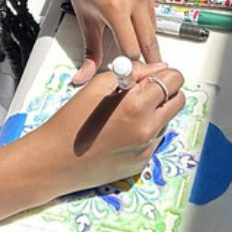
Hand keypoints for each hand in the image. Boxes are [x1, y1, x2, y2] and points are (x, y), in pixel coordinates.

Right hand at [17, 61, 188, 192]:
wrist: (52, 162)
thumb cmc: (69, 123)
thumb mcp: (96, 86)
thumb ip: (132, 72)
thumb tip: (156, 68)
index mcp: (136, 105)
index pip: (174, 79)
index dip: (164, 73)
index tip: (153, 76)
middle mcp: (147, 129)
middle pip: (179, 100)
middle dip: (166, 92)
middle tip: (143, 92)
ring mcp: (146, 149)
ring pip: (168, 121)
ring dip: (156, 113)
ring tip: (125, 115)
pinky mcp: (142, 163)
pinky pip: (155, 141)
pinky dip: (145, 133)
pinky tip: (121, 133)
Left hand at [64, 0, 162, 85]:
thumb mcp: (85, 20)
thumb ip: (90, 52)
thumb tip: (85, 76)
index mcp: (115, 8)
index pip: (132, 48)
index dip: (130, 63)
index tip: (129, 70)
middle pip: (149, 40)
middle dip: (148, 57)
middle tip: (149, 69)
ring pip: (153, 25)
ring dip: (146, 35)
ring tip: (136, 38)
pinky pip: (154, 8)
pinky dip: (146, 16)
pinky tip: (135, 13)